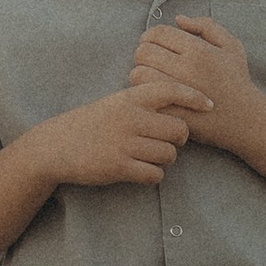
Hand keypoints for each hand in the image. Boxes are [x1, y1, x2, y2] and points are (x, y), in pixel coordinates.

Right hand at [34, 80, 197, 190]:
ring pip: (169, 154)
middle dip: (178, 139)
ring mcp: (124, 143)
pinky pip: (155, 174)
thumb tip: (181, 108)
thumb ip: (143, 102)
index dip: (194, 96)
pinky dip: (152, 175)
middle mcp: (128, 118)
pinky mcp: (118, 167)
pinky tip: (140, 170)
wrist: (55, 146)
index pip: (170, 90)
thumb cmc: (91, 124)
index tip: (210, 105)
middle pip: (178, 130)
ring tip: (148, 156)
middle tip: (167, 141)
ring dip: (164, 159)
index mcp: (128, 98)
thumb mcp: (115, 103)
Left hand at [133, 12, 260, 149]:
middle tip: (151, 61)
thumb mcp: (231, 46)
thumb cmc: (237, 80)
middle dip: (143, 53)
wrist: (247, 119)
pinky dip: (144, 93)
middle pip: (143, 51)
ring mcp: (178, 92)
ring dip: (141, 73)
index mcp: (199, 50)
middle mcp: (187, 68)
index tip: (153, 44)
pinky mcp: (172, 111)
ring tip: (151, 77)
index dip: (150, 35)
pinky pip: (145, 97)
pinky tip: (154, 94)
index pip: (157, 33)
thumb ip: (205, 26)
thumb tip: (178, 19)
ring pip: (138, 74)